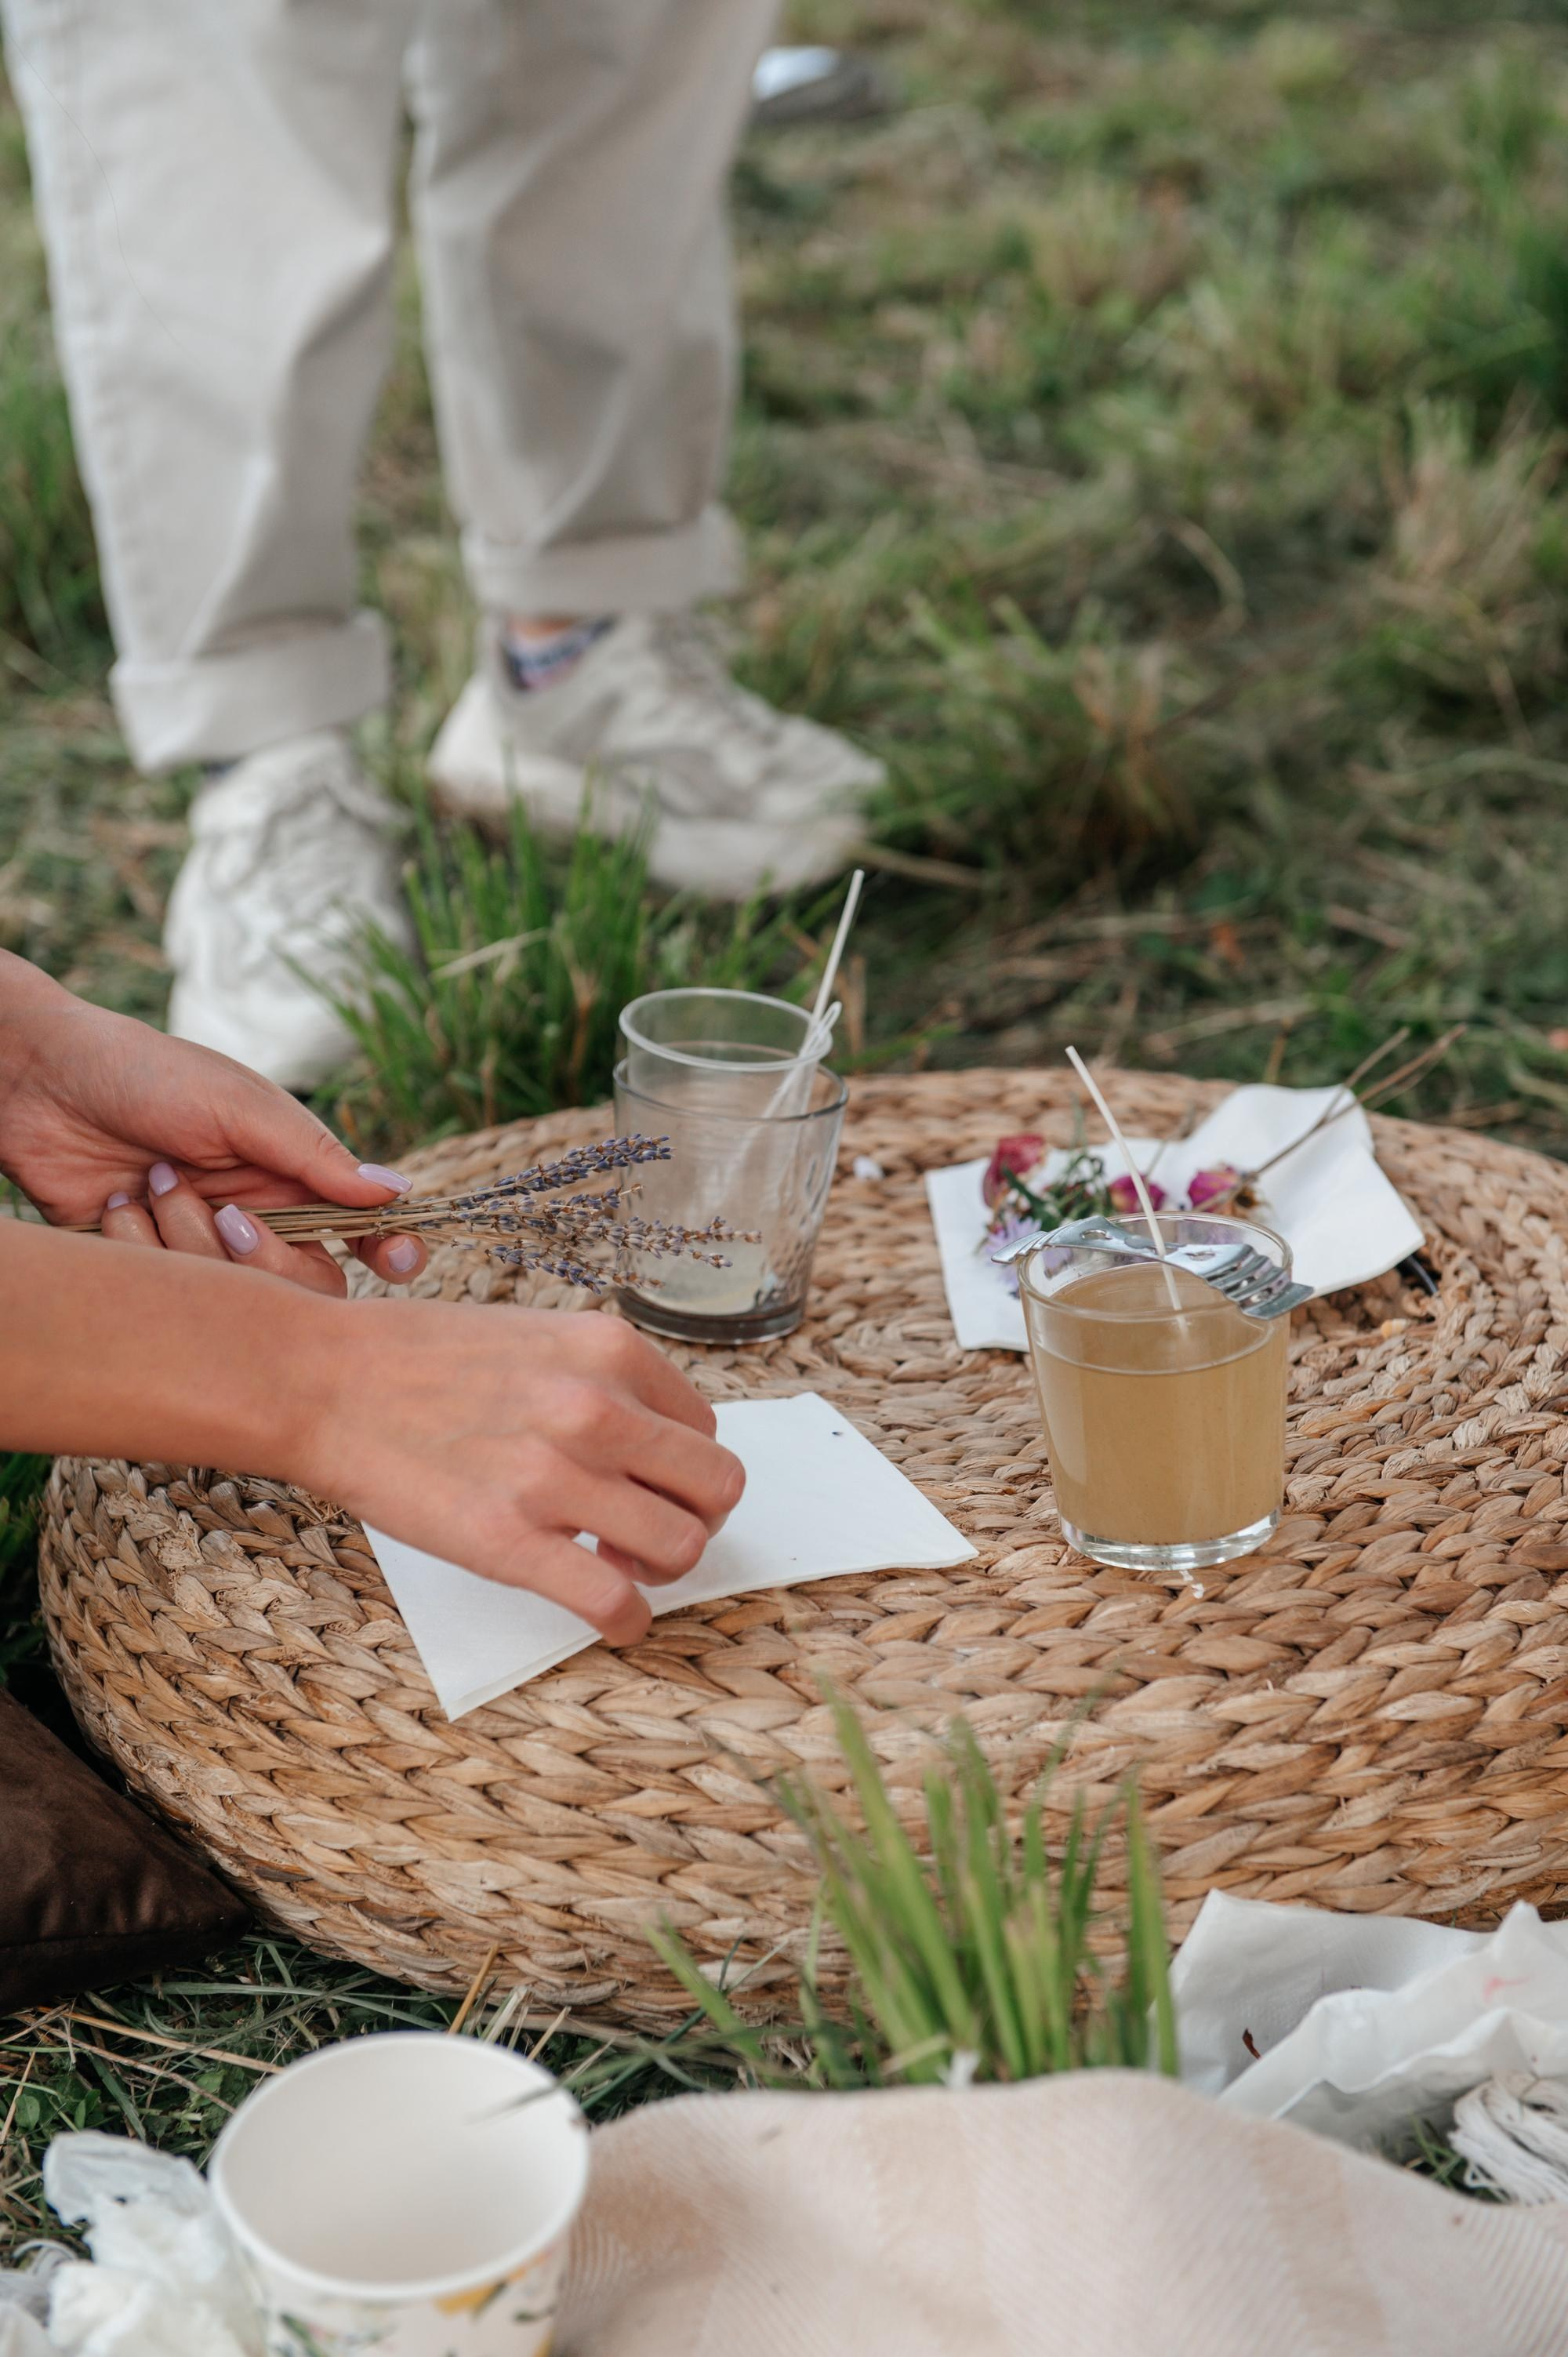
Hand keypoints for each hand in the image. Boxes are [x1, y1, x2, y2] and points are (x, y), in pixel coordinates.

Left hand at [0, 953, 425, 1293]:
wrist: (37, 1082)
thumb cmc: (144, 1073)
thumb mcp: (237, 1105)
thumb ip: (313, 1153)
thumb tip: (396, 1191)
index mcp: (288, 1171)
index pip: (361, 1225)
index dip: (387, 1248)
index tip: (393, 1262)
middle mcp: (253, 1214)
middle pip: (304, 1282)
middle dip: (263, 1258)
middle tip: (224, 1216)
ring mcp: (200, 1244)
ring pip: (231, 1294)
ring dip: (183, 1237)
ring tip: (147, 1185)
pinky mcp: (147, 1266)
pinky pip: (165, 1293)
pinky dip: (135, 1247)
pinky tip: (113, 1207)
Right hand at [300, 1299, 745, 1643]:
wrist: (321, 1381)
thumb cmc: (418, 1360)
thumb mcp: (534, 1336)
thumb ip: (601, 1381)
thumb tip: (652, 1445)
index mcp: (610, 1351)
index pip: (705, 1428)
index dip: (681, 1468)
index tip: (647, 1487)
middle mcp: (598, 1409)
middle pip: (716, 1487)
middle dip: (695, 1520)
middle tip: (651, 1534)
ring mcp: (556, 1478)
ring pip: (682, 1547)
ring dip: (663, 1572)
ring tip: (621, 1570)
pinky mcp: (510, 1543)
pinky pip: (614, 1603)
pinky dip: (629, 1624)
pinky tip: (612, 1620)